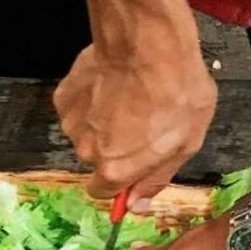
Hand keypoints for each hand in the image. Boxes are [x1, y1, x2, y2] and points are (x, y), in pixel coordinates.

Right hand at [53, 14, 215, 204]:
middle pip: (97, 160)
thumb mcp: (185, 144)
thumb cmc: (174, 90)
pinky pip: (78, 108)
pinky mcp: (65, 97)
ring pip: (86, 132)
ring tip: (128, 99)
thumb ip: (156, 179)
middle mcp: (87, 152)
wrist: (150, 43)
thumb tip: (137, 204)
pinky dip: (91, 101)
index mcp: (114, 170)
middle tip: (140, 122)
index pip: (103, 192)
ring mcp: (73, 123)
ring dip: (103, 121)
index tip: (132, 165)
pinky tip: (112, 86)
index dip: (120, 180)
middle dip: (114, 146)